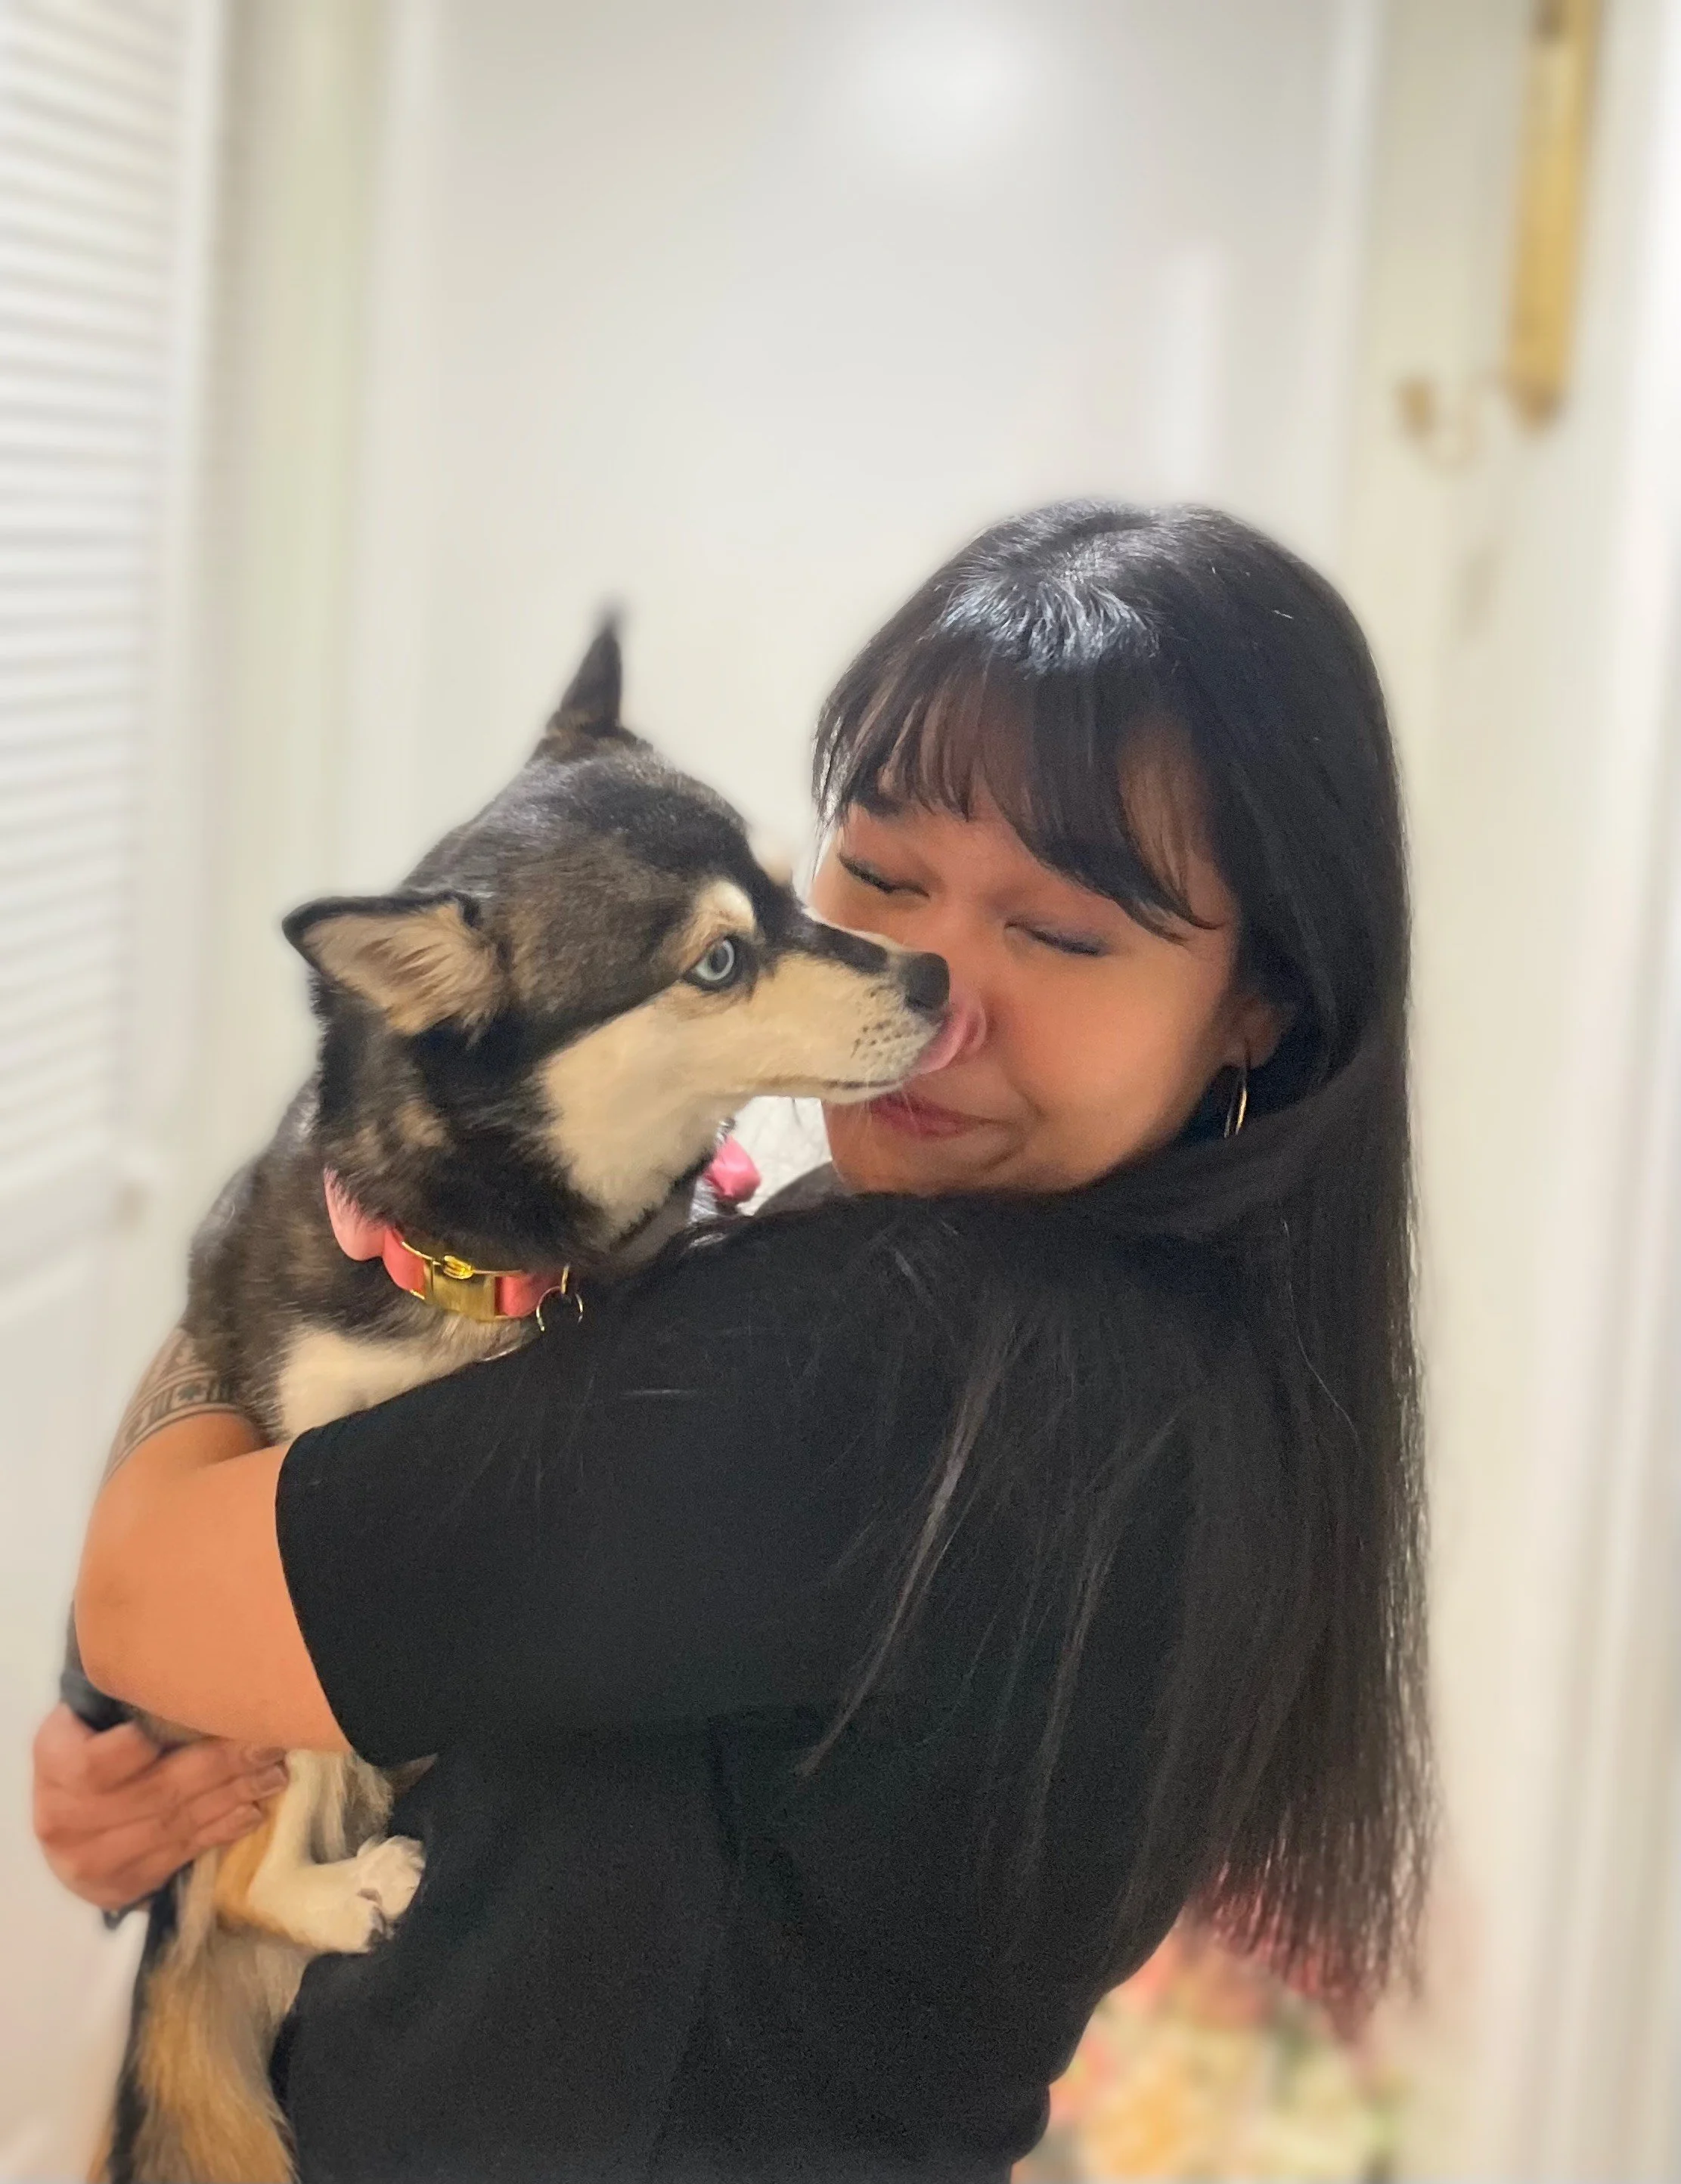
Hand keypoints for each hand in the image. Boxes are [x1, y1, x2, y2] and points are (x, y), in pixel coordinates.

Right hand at [31, 1703, 287, 1911]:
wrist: (66, 1814)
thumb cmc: (95, 1742)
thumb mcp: (98, 1712)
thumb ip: (135, 1696)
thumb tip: (204, 1673)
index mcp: (54, 1759)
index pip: (96, 1761)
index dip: (139, 1749)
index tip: (199, 1720)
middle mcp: (62, 1817)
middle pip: (154, 1791)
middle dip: (221, 1766)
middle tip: (270, 1744)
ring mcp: (86, 1860)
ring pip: (173, 1826)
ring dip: (231, 1799)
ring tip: (274, 1776)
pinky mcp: (115, 1888)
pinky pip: (177, 1856)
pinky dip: (220, 1832)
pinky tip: (252, 1812)